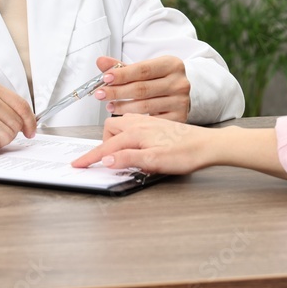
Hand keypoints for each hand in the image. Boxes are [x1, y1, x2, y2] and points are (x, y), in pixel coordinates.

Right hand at [70, 114, 216, 173]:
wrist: (208, 145)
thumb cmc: (186, 153)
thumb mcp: (155, 161)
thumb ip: (128, 159)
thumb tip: (107, 160)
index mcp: (135, 132)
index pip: (106, 147)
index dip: (91, 157)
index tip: (78, 164)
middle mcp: (139, 123)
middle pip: (109, 129)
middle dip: (103, 143)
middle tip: (108, 161)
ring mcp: (148, 122)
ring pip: (122, 125)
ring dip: (115, 137)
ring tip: (121, 152)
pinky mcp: (156, 125)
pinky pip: (133, 124)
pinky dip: (127, 133)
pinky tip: (136, 145)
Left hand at [91, 55, 190, 120]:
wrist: (179, 93)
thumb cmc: (159, 79)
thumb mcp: (144, 68)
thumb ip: (122, 66)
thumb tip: (101, 61)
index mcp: (172, 65)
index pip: (142, 70)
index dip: (122, 74)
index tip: (106, 78)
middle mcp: (179, 83)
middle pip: (142, 89)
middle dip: (117, 92)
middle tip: (100, 94)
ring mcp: (181, 102)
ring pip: (144, 106)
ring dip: (122, 107)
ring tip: (110, 106)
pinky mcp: (179, 118)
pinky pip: (151, 121)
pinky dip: (135, 120)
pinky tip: (125, 117)